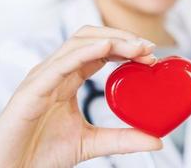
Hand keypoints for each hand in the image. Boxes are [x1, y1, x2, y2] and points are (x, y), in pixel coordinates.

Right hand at [0, 26, 161, 166]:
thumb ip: (122, 139)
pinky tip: (107, 47)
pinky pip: (61, 63)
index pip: (100, 52)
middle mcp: (56, 72)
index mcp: (68, 80)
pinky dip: (85, 51)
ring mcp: (43, 77)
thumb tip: (156, 140)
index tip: (151, 56)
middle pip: (91, 39)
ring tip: (137, 47)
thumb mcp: (92, 143)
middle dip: (122, 37)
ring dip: (111, 40)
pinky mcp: (33, 89)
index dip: (126, 48)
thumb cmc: (40, 153)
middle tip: (149, 48)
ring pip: (78, 43)